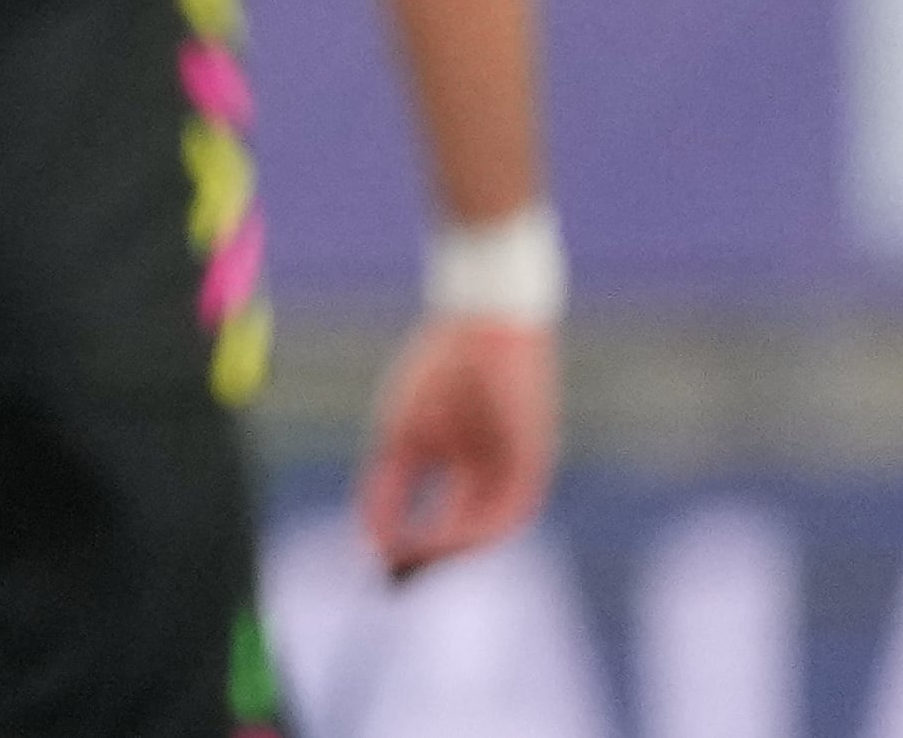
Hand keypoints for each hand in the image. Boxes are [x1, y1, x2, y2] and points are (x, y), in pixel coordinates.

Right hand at [357, 314, 556, 575]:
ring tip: (409, 561)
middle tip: (393, 579)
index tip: (381, 566)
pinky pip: (506, 512)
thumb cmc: (440, 371)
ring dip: (448, 550)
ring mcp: (517, 471)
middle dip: (429, 559)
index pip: (443, 522)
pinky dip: (470, 529)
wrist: (482, 323)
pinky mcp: (534, 463)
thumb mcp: (400, 437)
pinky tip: (437, 536)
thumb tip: (369, 540)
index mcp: (468, 466)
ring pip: (486, 528)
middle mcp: (496, 477)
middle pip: (464, 532)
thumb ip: (384, 491)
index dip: (412, 546)